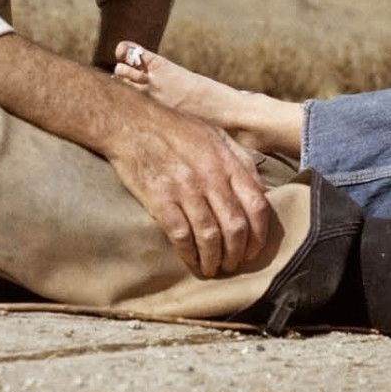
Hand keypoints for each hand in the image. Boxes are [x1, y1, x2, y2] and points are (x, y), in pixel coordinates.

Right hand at [105, 102, 272, 277]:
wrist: (131, 122)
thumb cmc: (175, 128)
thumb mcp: (215, 135)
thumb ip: (239, 160)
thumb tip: (258, 189)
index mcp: (228, 161)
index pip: (257, 205)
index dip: (259, 234)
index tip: (253, 249)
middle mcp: (211, 177)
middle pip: (236, 227)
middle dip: (237, 253)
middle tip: (233, 265)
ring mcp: (186, 189)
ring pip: (210, 236)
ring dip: (214, 259)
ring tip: (213, 269)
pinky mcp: (161, 199)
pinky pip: (181, 236)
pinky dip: (189, 254)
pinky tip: (191, 261)